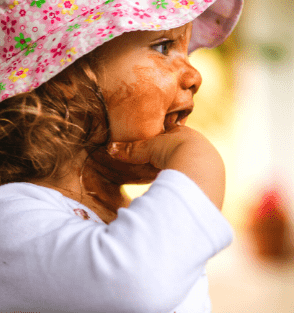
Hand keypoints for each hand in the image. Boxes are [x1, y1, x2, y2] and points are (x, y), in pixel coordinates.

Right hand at [90, 125, 225, 210]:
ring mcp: (207, 163)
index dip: (163, 137)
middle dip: (173, 155)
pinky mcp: (210, 181)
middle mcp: (198, 145)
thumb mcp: (149, 148)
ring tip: (170, 176)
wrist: (200, 166)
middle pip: (182, 149)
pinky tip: (182, 188)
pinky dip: (188, 182)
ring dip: (182, 169)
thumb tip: (110, 148)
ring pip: (191, 164)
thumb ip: (131, 150)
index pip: (172, 132)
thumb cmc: (173, 149)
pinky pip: (196, 179)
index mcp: (184, 133)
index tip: (156, 142)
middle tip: (161, 161)